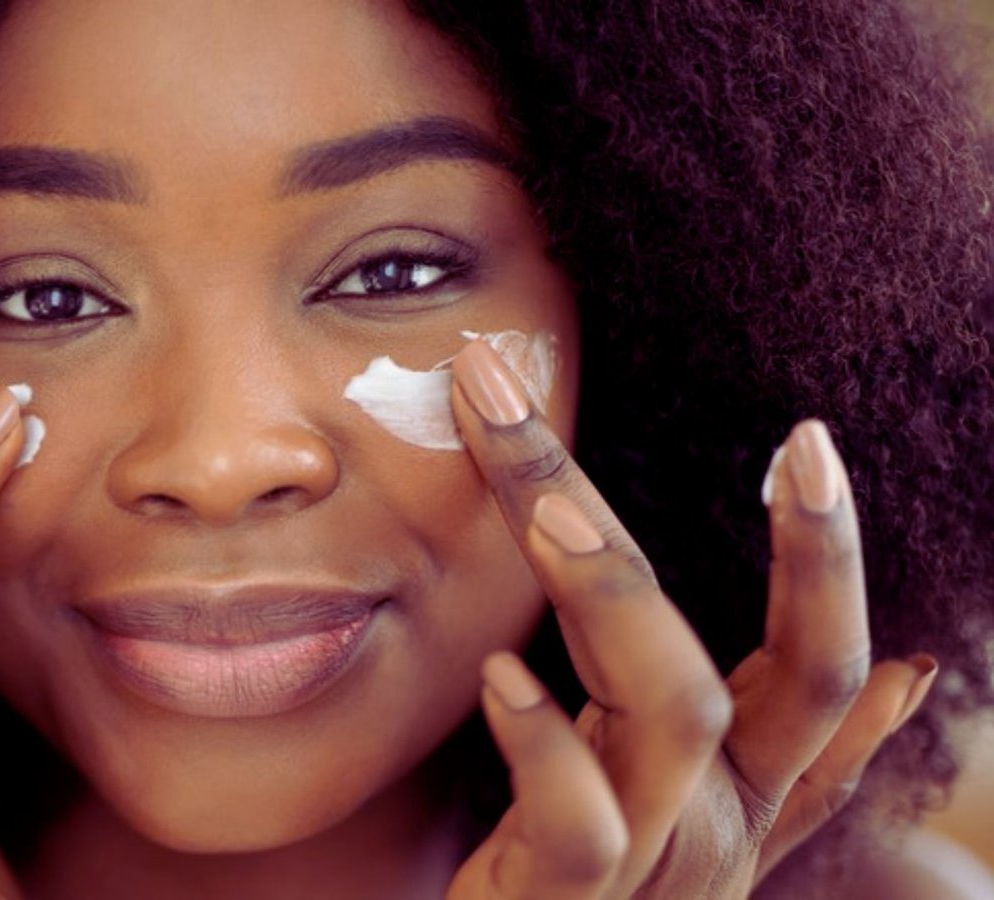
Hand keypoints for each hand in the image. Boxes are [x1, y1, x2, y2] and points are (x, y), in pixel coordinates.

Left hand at [442, 340, 936, 899]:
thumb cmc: (580, 889)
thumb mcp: (697, 816)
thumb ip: (796, 760)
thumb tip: (909, 678)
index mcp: (746, 791)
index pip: (824, 669)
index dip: (831, 561)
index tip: (807, 440)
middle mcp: (715, 826)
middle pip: (783, 674)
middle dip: (772, 541)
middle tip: (713, 422)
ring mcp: (647, 868)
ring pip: (678, 720)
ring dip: (615, 598)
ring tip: (551, 511)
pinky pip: (580, 828)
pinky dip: (543, 747)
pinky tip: (498, 672)